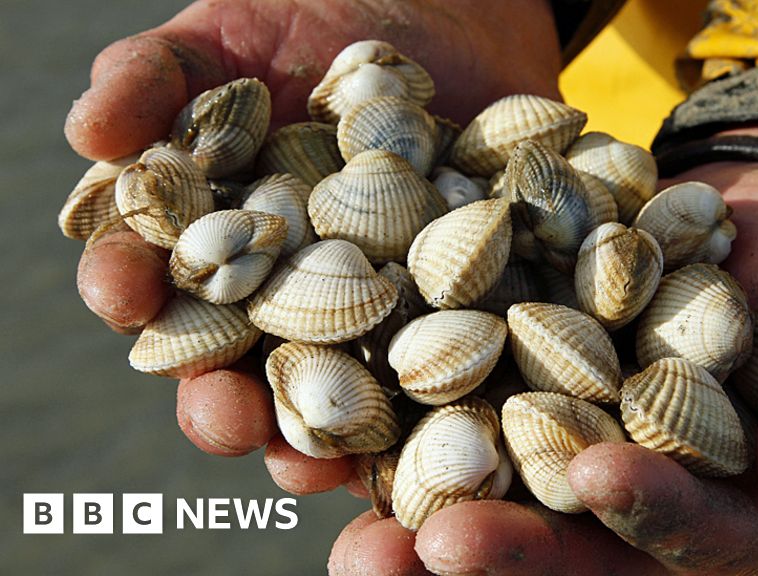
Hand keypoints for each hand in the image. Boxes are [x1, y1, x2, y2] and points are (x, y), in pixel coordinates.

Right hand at [69, 0, 562, 488]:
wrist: (449, 12)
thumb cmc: (320, 20)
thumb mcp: (231, 37)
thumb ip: (156, 77)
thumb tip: (87, 132)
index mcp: (212, 240)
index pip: (155, 279)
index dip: (131, 290)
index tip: (123, 294)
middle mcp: (282, 293)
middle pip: (239, 367)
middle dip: (222, 400)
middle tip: (223, 413)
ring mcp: (367, 312)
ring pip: (334, 398)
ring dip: (320, 435)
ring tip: (318, 457)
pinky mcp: (449, 317)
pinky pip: (440, 379)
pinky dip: (434, 412)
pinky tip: (436, 430)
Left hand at [326, 126, 757, 574]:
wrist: (737, 208)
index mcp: (738, 503)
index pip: (701, 534)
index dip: (657, 513)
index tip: (598, 471)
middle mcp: (643, 496)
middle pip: (579, 550)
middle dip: (508, 551)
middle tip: (427, 551)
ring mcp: (569, 450)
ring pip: (501, 507)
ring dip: (425, 526)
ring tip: (358, 539)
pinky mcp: (511, 399)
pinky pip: (452, 433)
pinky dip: (392, 445)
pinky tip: (330, 447)